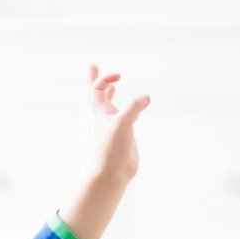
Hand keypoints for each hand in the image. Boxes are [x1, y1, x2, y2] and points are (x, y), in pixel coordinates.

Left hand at [88, 63, 149, 185]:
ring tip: (114, 85)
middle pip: (97, 93)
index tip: (119, 78)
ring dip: (111, 94)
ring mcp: (114, 125)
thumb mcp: (122, 124)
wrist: (113, 173)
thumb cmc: (111, 149)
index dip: (105, 79)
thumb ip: (134, 107)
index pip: (97, 88)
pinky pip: (126, 118)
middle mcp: (105, 116)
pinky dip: (130, 109)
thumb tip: (147, 97)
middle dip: (97, 80)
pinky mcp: (125, 134)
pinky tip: (137, 108)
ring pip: (111, 105)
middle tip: (93, 65)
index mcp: (99, 111)